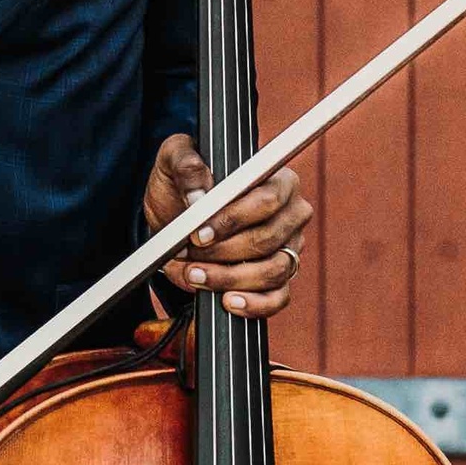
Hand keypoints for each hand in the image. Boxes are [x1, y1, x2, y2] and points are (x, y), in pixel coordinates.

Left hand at [142, 133, 312, 317]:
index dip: (233, 219)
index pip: (268, 200)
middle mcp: (291, 213)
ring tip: (195, 275)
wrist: (177, 216)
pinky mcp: (282, 277)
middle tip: (190, 254)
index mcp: (277, 179)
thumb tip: (199, 195)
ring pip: (272, 271)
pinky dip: (252, 304)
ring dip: (229, 278)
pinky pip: (277, 298)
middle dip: (223, 252)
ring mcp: (290, 247)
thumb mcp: (174, 160)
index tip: (199, 233)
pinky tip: (226, 301)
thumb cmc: (184, 182)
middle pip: (267, 239)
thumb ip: (186, 166)